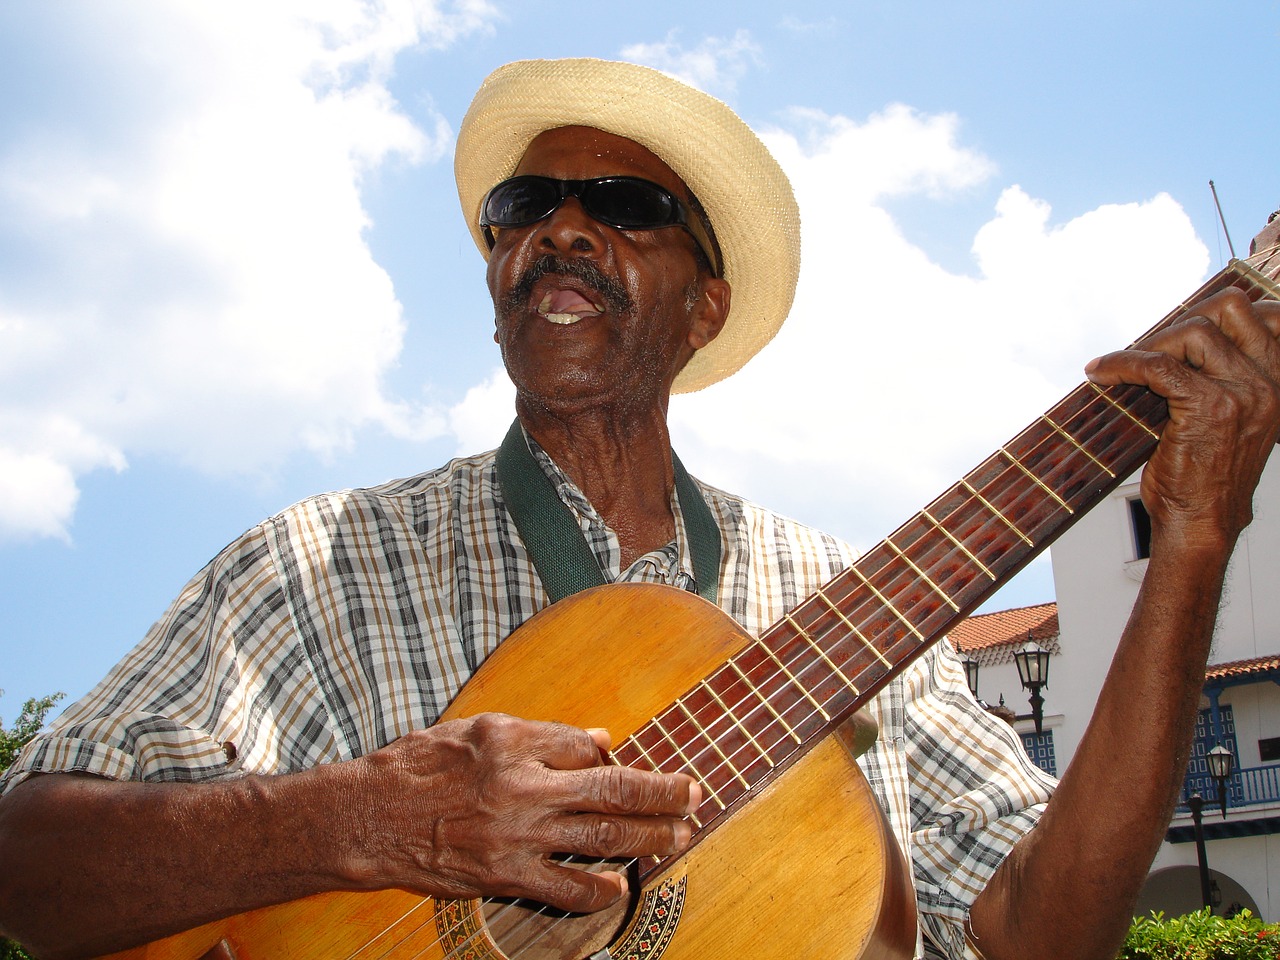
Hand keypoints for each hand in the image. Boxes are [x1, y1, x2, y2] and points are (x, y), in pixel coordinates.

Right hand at [343, 713, 699, 912]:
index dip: (614, 755)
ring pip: (599, 838)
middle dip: (660, 793)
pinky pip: (563, 887)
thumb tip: (598, 741)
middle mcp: (520, 787)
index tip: (635, 762)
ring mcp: (515, 836)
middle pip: (609, 790)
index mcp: (513, 742)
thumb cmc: (416, 765)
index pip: (584, 746)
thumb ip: (540, 734)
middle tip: (695, 793)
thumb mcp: (476, 729)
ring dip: (647, 838)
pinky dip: (598, 889)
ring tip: (679, 835)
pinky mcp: (503, 874)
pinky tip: (621, 884)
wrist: (366, 817)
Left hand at [1085, 288, 1279, 554]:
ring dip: (1150, 342)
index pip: (1266, 315)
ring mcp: (1243, 394)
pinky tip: (1101, 374)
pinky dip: (1122, 364)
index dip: (1216, 311)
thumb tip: (1175, 339)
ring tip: (1121, 365)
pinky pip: (1158, 366)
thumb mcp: (1229, 419)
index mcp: (1278, 382)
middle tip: (1148, 345)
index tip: (1177, 330)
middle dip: (1182, 318)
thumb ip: (1220, 378)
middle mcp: (1269, 384)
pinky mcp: (1208, 408)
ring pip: (1195, 331)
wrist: (1202, 523)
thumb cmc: (1205, 477)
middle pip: (1231, 308)